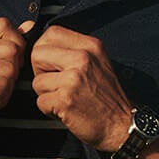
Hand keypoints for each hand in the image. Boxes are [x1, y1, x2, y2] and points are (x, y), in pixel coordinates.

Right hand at [0, 17, 33, 140]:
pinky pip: (2, 85)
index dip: (15, 45)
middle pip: (12, 48)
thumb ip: (9, 43)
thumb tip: (29, 25)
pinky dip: (0, 99)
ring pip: (10, 68)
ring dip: (6, 88)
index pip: (4, 25)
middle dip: (12, 72)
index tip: (5, 65)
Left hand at [29, 27, 132, 151]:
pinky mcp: (66, 100)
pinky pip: (40, 102)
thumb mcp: (97, 63)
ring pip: (36, 81)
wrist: (122, 125)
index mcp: (90, 45)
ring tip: (64, 99)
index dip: (45, 50)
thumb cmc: (107, 98)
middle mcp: (83, 58)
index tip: (52, 65)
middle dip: (40, 71)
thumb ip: (73, 51)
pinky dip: (49, 110)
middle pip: (37, 53)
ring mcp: (74, 78)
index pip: (50, 33)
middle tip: (55, 84)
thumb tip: (42, 45)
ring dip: (46, 94)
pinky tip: (65, 111)